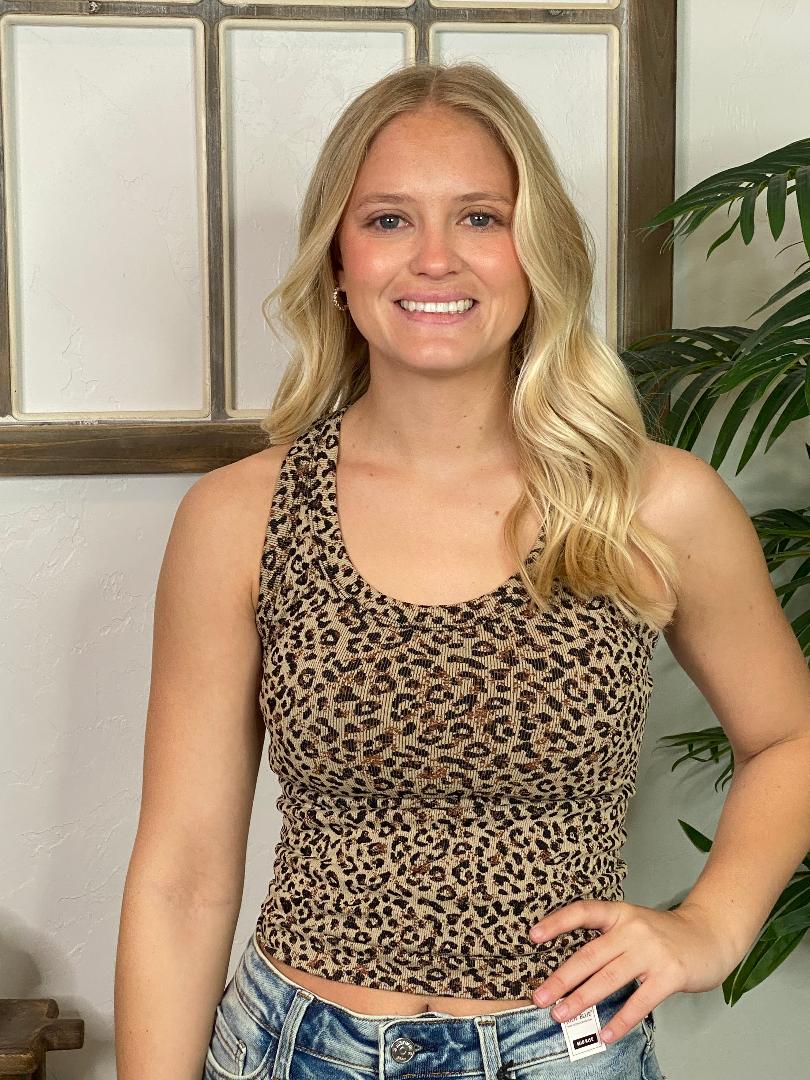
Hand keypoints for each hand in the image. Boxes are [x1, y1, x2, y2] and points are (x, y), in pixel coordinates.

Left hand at [528, 899, 737, 1043]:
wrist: (710, 934)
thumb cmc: (665, 935)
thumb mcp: (634, 925)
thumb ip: (608, 941)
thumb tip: (573, 972)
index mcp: (620, 914)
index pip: (583, 912)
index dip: (557, 923)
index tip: (533, 936)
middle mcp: (632, 929)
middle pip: (589, 955)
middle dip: (561, 978)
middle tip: (540, 996)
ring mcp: (651, 951)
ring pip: (608, 979)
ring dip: (582, 999)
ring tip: (562, 1014)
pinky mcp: (669, 975)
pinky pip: (639, 1001)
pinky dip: (620, 1020)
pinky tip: (605, 1033)